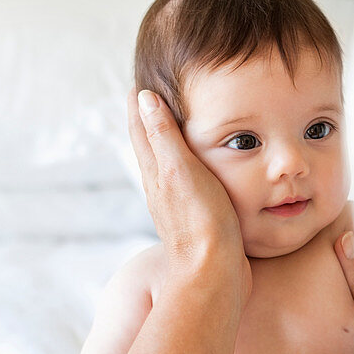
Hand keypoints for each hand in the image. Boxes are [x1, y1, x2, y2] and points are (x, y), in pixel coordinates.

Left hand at [128, 90, 251, 298]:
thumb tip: (143, 97)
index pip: (141, 127)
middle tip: (155, 94)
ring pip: (167, 163)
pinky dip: (188, 164)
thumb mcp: (181, 170)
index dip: (139, 102)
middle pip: (149, 144)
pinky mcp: (195, 217)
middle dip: (150, 118)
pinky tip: (199, 168)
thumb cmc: (200, 222)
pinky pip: (187, 180)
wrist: (214, 274)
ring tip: (178, 125)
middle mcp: (160, 186)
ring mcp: (176, 203)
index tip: (140, 79)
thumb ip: (164, 135)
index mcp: (155, 171)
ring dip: (168, 141)